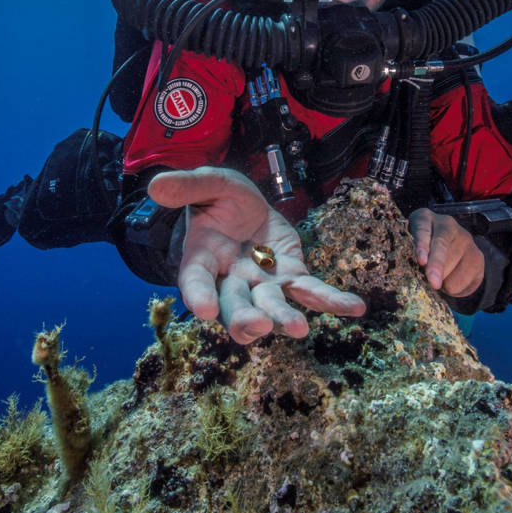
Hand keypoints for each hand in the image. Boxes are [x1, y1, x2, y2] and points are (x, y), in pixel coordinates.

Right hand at [149, 167, 365, 344]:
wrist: (246, 206)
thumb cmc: (220, 198)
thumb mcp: (208, 183)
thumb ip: (188, 186)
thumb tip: (156, 185)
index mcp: (202, 260)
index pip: (195, 281)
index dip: (197, 295)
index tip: (202, 310)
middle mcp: (231, 281)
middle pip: (235, 306)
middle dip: (245, 319)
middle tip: (258, 327)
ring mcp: (263, 284)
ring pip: (273, 306)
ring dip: (285, 318)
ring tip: (298, 329)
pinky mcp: (292, 277)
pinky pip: (313, 291)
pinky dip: (333, 300)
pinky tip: (356, 307)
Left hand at [409, 208, 484, 298]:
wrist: (450, 251)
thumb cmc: (422, 251)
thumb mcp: (411, 248)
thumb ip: (414, 256)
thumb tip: (421, 274)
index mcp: (425, 218)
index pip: (423, 229)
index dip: (422, 245)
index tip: (421, 261)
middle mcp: (447, 224)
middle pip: (441, 245)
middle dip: (437, 266)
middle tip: (434, 283)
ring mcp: (465, 237)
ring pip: (453, 265)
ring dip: (444, 280)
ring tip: (439, 277)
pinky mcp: (478, 255)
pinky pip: (466, 278)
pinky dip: (455, 288)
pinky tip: (451, 280)